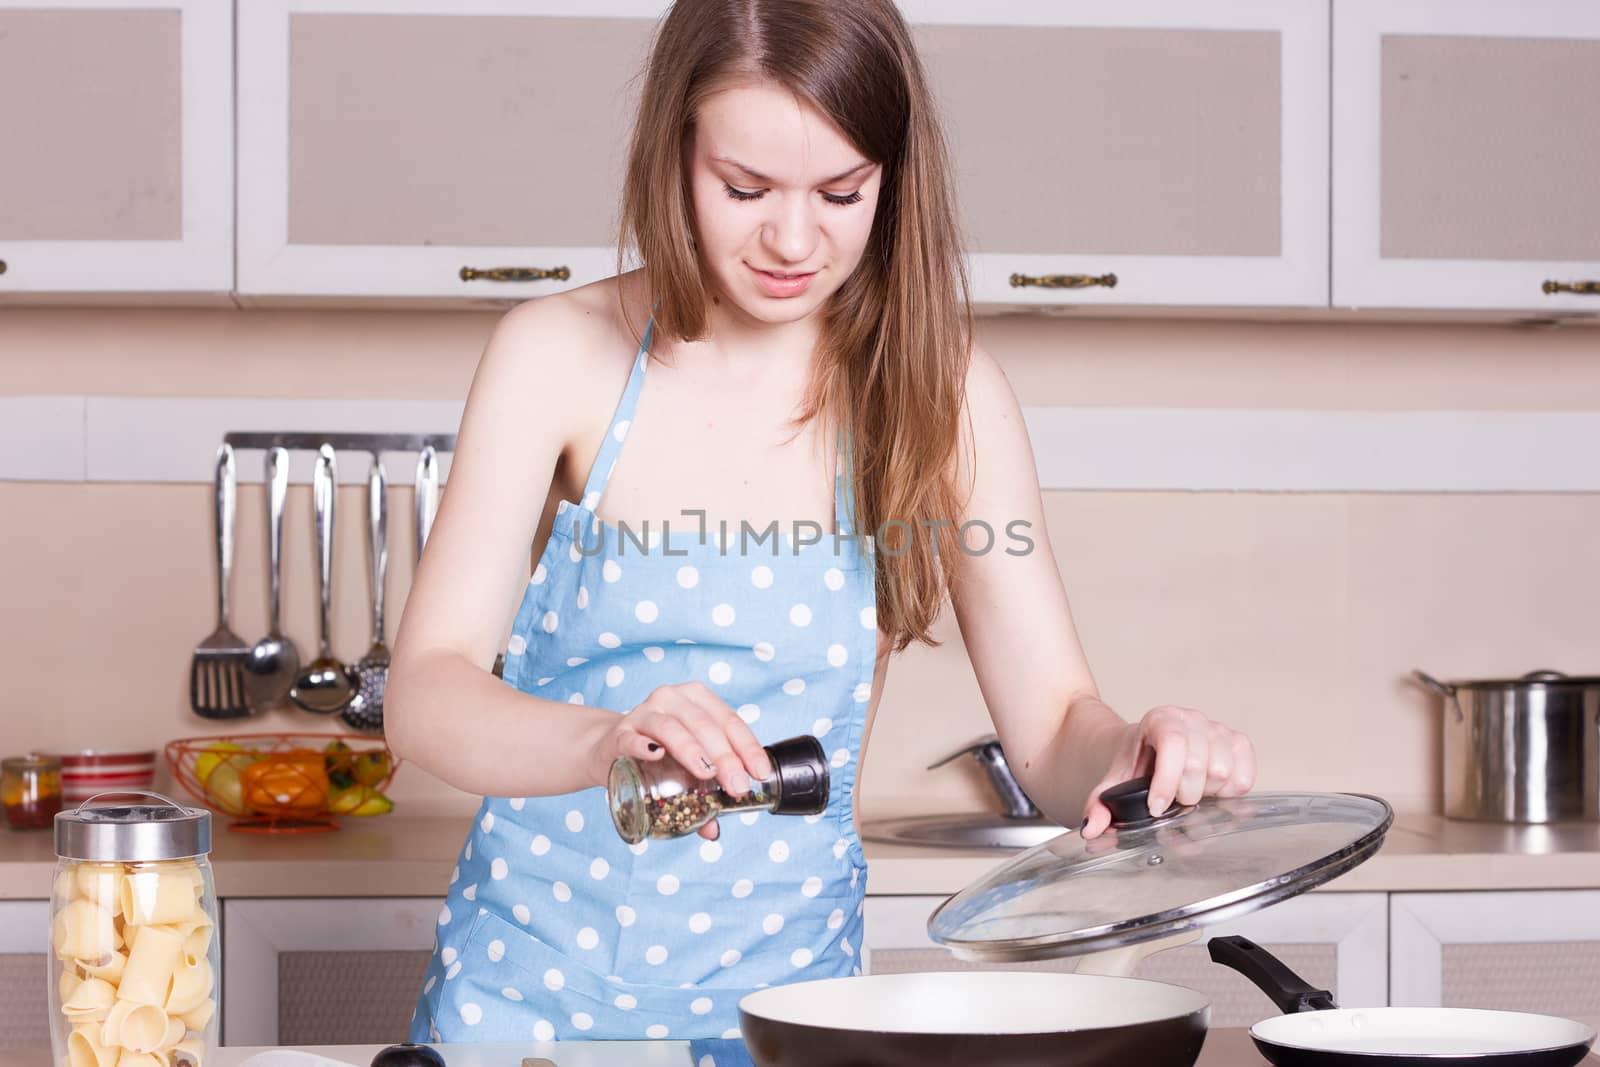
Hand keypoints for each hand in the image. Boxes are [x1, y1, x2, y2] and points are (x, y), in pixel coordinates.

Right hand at [588, 681, 773, 839]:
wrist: (609, 746)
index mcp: (697, 700)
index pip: (729, 721)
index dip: (747, 747)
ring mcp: (644, 713)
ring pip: (672, 728)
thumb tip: (712, 829)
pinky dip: (644, 745)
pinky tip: (655, 755)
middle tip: (736, 786)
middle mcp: (672, 699)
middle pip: (704, 726)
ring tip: (706, 773)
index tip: (759, 773)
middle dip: (724, 757)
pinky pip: (632, 737)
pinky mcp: (620, 732)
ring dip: (691, 750)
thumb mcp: (685, 764)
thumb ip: (702, 792)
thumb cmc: (658, 751)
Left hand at [1080, 705, 1254, 839]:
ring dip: (1206, 793)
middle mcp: (1192, 719)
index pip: (1173, 744)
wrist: (1151, 749)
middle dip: (1184, 794)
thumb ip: (1099, 804)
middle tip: (1173, 800)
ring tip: (1189, 792)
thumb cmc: (1138, 763)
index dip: (1166, 782)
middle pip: (1200, 764)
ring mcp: (1217, 729)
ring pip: (1223, 772)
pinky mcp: (1238, 743)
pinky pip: (1244, 777)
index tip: (1156, 807)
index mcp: (1160, 719)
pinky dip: (1229, 792)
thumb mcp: (1114, 781)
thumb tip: (1092, 828)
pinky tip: (1211, 791)